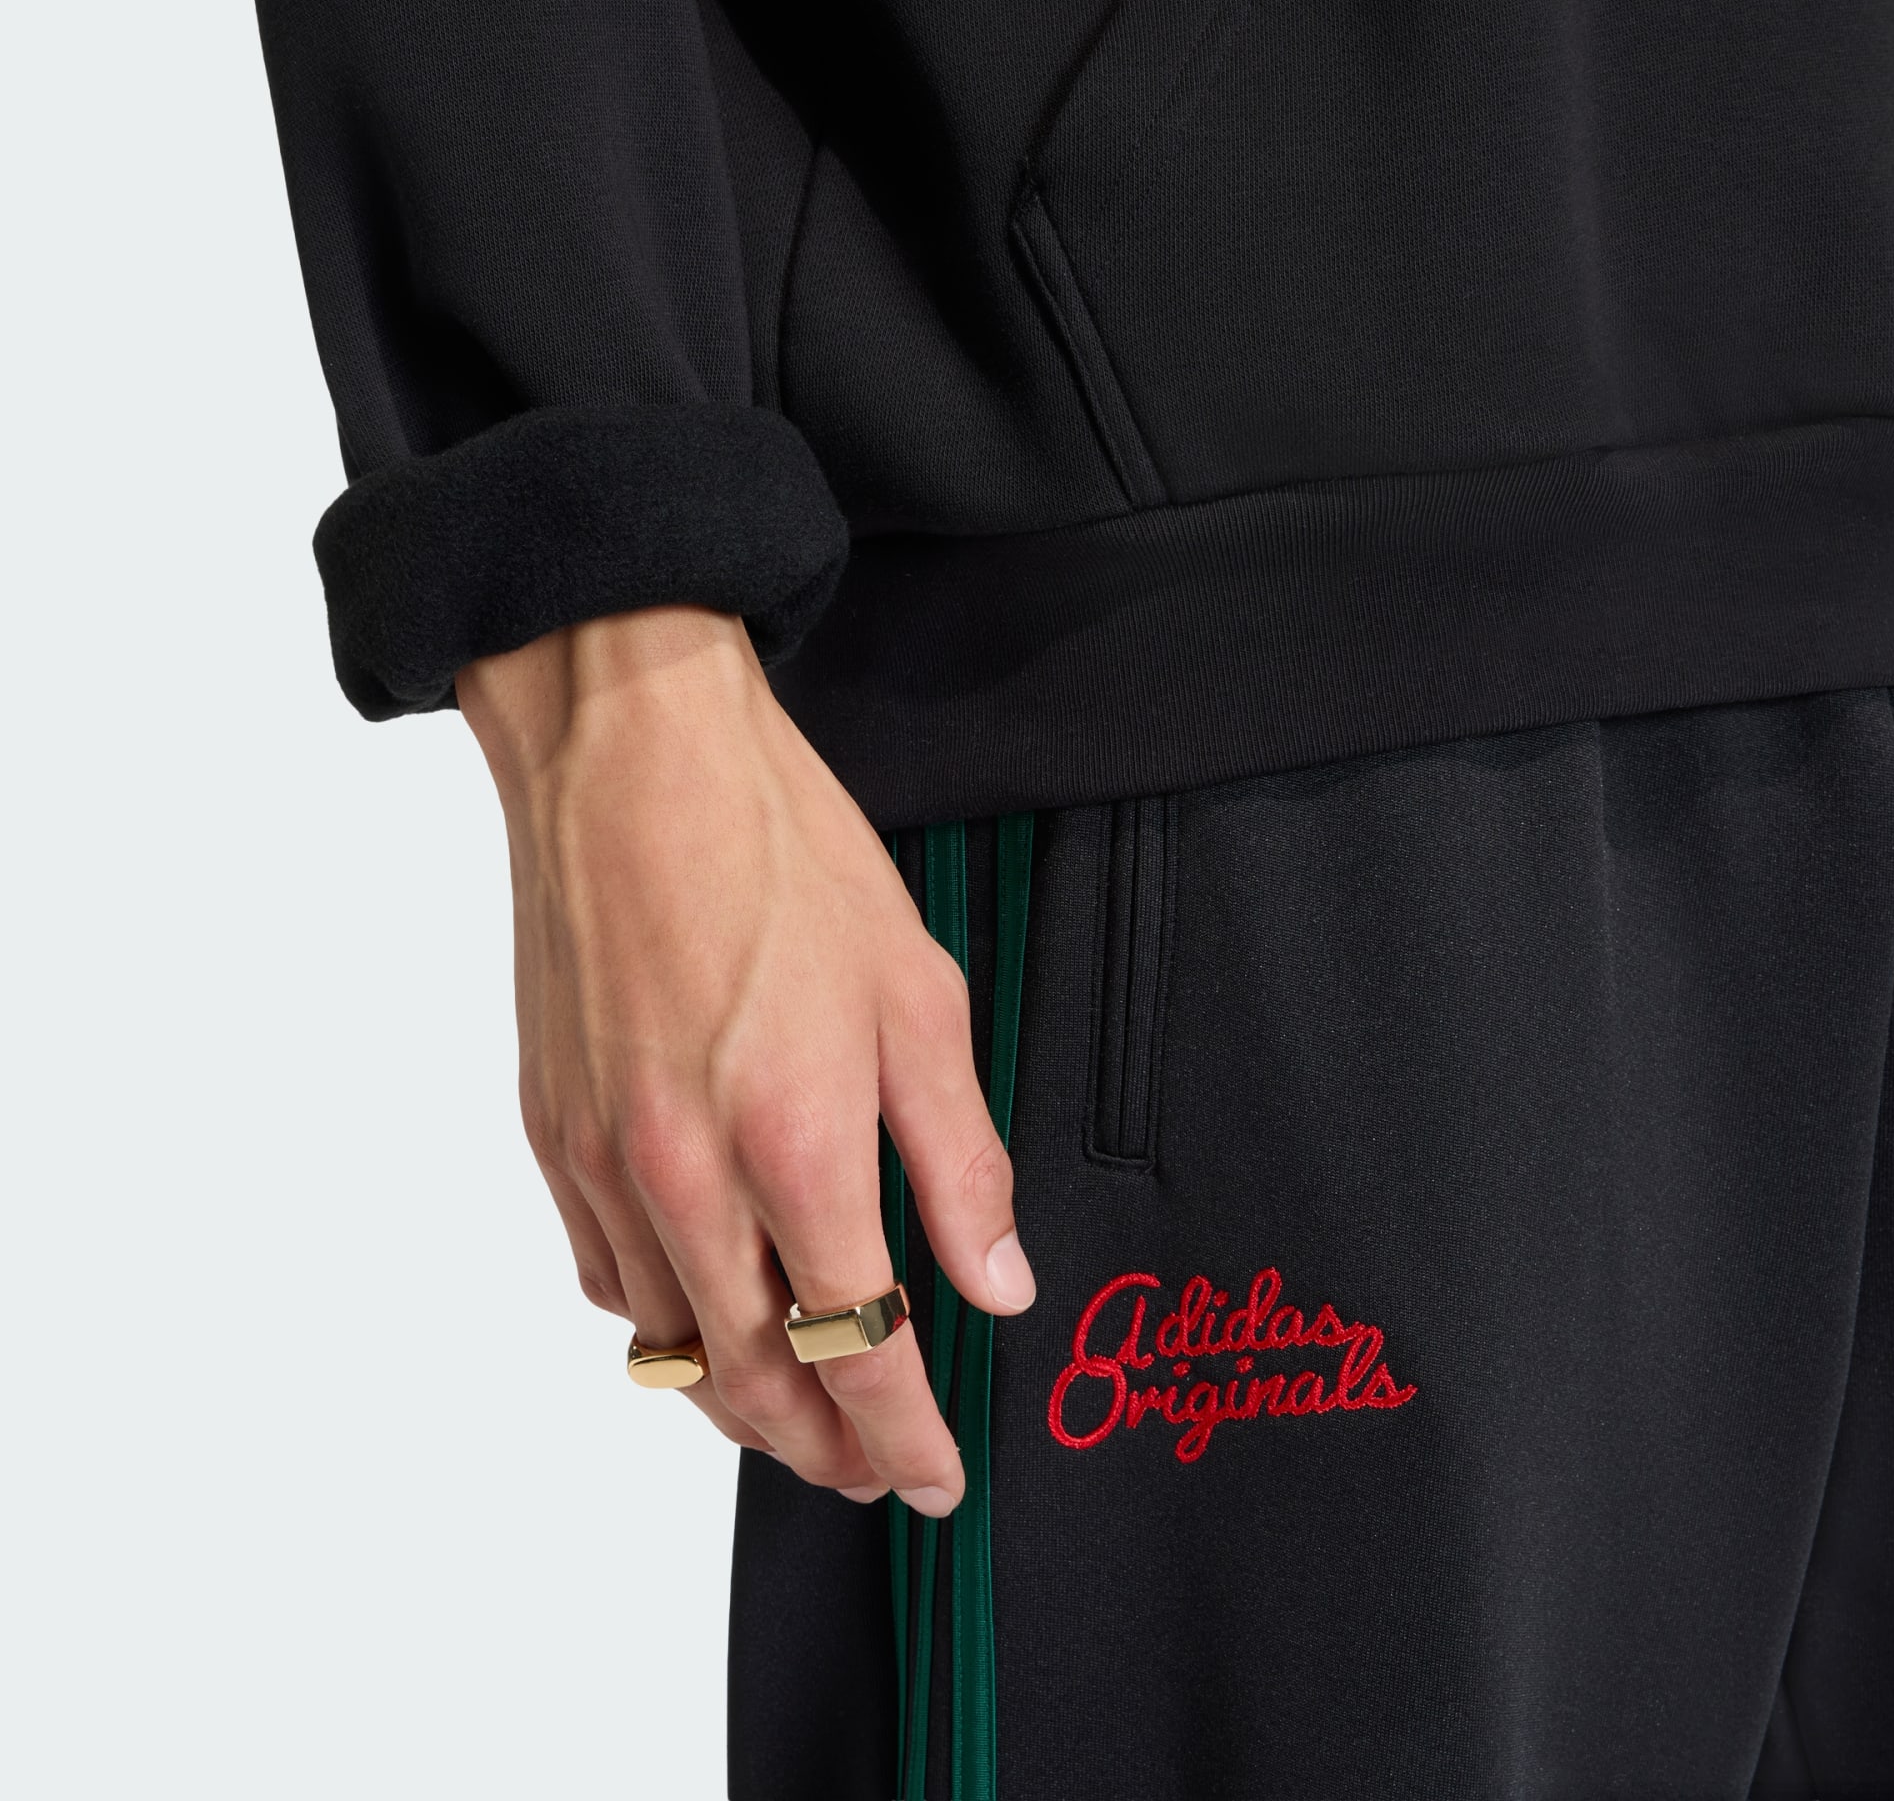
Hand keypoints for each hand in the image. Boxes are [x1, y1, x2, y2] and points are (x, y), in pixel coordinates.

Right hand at [455, 605, 1034, 1513]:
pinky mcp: (551, 1133)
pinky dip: (663, 1323)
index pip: (860, 1351)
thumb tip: (996, 1283)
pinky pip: (605, 1277)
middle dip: (822, 1451)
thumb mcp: (919, 996)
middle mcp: (684, 1179)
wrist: (630, 760)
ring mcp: (603, 1163)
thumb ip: (960, 1161)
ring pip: (669, 1347)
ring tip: (798, 1414)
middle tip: (873, 1472)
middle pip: (754, 1381)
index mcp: (794, 1146)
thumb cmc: (781, 853)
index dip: (905, 1436)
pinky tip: (703, 1307)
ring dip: (741, 1403)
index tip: (936, 1479)